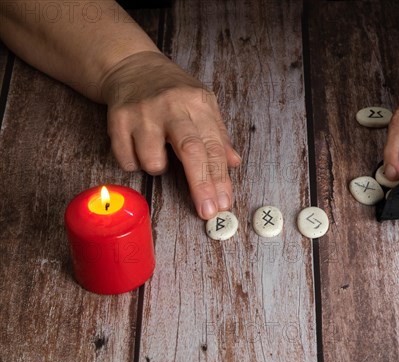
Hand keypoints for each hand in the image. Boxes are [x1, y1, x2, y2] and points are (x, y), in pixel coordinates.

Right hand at [101, 51, 241, 218]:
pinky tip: (138, 146)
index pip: (213, 147)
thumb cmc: (173, 92)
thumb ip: (218, 136)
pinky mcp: (117, 119)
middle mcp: (172, 106)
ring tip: (158, 152)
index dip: (220, 178)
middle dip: (201, 186)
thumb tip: (234, 163)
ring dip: (158, 168)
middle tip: (208, 211)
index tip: (224, 203)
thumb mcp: (202, 105)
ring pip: (153, 161)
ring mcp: (143, 112)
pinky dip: (135, 163)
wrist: (133, 67)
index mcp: (198, 103)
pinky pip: (127, 160)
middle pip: (190, 151)